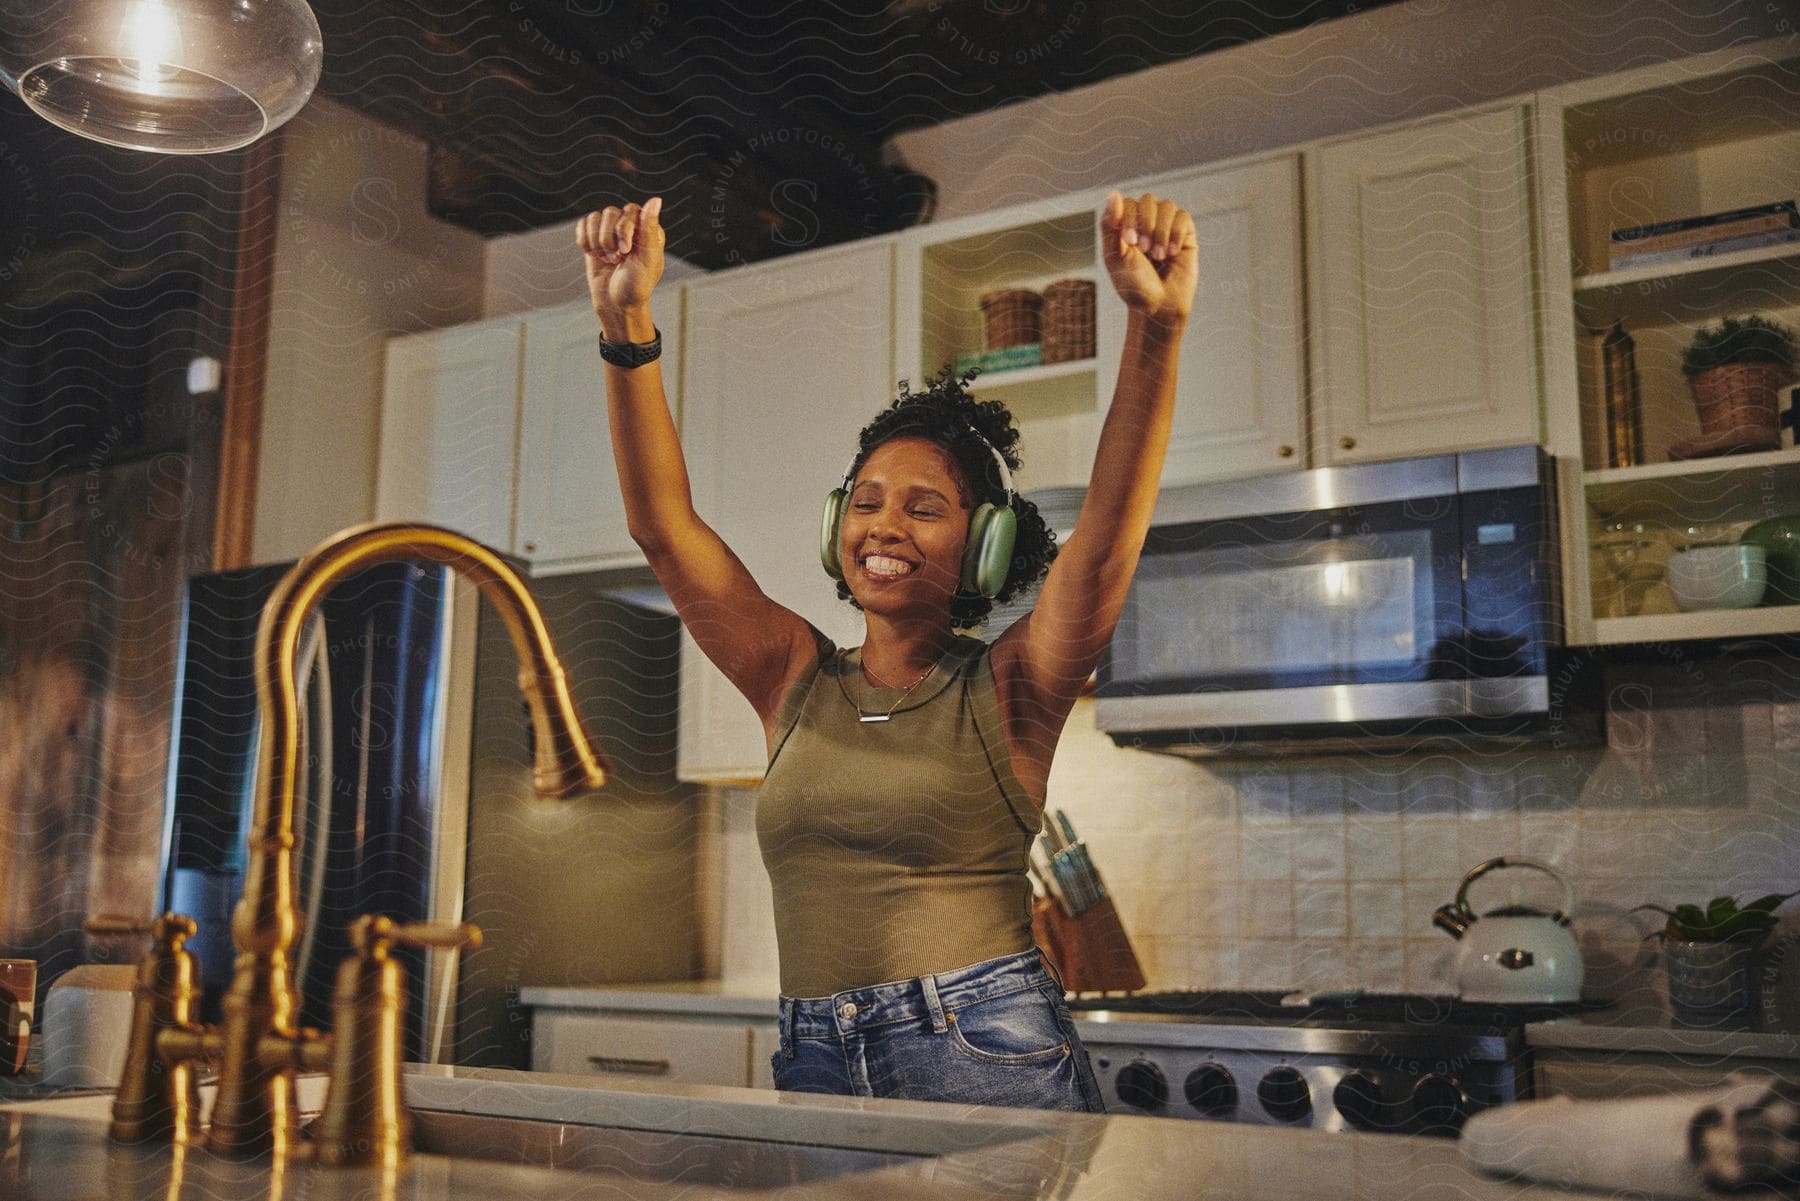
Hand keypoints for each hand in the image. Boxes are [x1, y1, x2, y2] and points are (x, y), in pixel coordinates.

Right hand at [576, 198, 664, 327]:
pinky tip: (592, 254)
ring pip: (595, 217)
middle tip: (615, 259)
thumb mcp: (647, 259)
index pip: (631, 210)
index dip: (624, 228)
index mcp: (647, 230)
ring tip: (607, 259)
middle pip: (610, 212)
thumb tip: (656, 199)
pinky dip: (584, 240)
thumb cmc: (636, 285)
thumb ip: (649, 228)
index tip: (625, 251)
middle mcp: (630, 226)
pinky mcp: (594, 238)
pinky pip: (583, 224)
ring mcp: (611, 231)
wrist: (616, 304)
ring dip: (597, 242)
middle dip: (608, 238)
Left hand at [1100, 189, 1196, 321]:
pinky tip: (1173, 253)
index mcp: (1126, 224)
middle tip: (1144, 249)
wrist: (1157, 307)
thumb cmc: (1133, 285)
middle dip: (1146, 223)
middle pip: (1148, 200)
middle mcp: (1146, 221)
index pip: (1128, 202)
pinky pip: (1184, 217)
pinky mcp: (1186, 234)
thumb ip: (1110, 225)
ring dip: (1161, 231)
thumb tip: (1113, 193)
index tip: (1128, 242)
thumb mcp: (1115, 256)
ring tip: (1159, 256)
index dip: (1129, 218)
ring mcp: (1167, 226)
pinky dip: (1176, 234)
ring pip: (1167, 206)